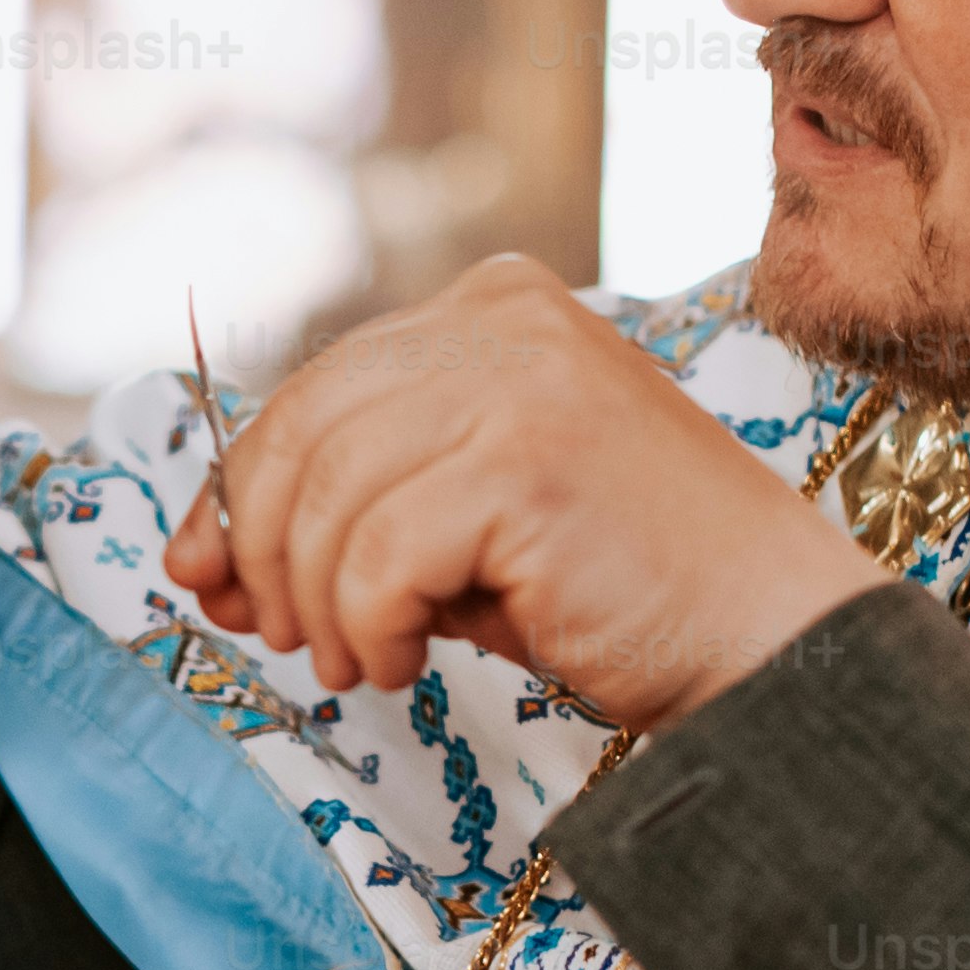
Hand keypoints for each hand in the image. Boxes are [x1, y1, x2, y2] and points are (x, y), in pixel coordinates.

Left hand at [166, 257, 885, 733]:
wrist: (772, 643)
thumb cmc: (620, 589)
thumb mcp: (465, 524)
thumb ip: (348, 513)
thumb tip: (196, 558)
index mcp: (491, 305)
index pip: (313, 386)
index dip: (237, 489)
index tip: (209, 575)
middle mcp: (502, 318)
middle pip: (300, 430)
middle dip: (261, 550)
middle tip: (285, 638)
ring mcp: (520, 381)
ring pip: (326, 498)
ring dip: (320, 605)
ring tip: (364, 664)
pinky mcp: (527, 462)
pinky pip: (374, 557)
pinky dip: (368, 628)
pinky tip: (409, 663)